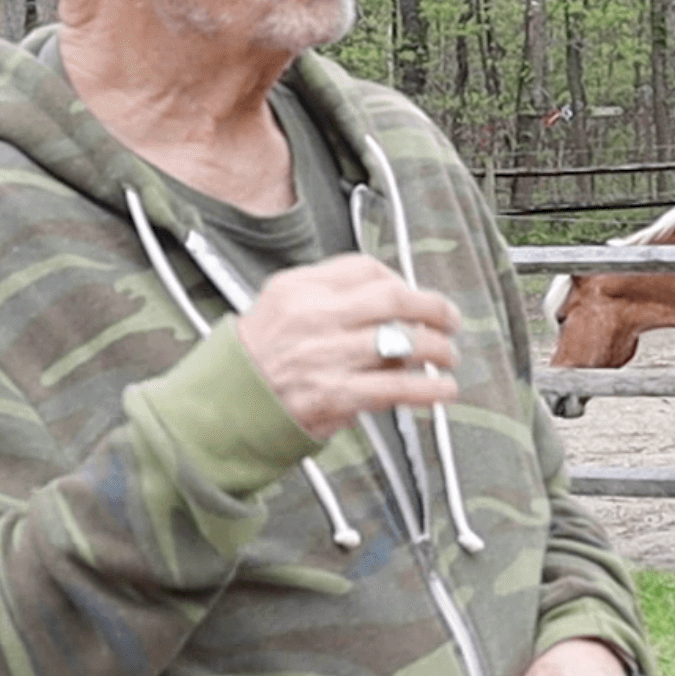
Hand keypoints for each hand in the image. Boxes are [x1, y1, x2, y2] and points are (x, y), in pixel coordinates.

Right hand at [234, 254, 461, 441]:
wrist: (224, 407)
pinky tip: (444, 390)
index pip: (365, 268)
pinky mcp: (336, 394)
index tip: (413, 296)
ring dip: (438, 349)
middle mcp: (314, 316)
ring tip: (449, 355)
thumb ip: (329, 295)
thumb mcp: (280, 306)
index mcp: (299, 288)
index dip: (399, 280)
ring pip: (402, 341)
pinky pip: (396, 388)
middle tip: (450, 320)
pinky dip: (429, 389)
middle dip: (434, 308)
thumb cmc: (258, 359)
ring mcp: (326, 356)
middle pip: (393, 298)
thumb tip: (391, 298)